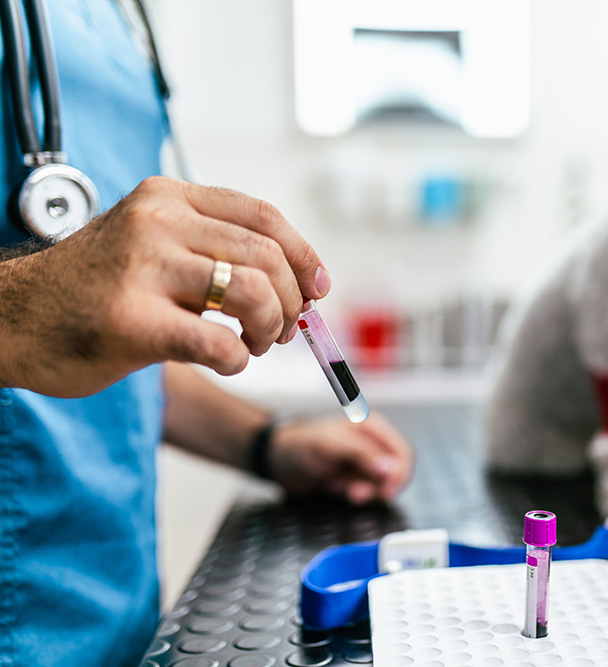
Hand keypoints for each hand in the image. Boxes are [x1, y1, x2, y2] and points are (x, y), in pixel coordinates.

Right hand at [0, 176, 330, 396]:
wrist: (11, 318)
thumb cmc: (94, 288)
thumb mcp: (152, 242)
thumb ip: (215, 248)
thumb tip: (302, 284)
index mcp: (168, 198)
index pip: (263, 216)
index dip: (303, 255)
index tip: (317, 288)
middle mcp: (157, 223)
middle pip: (266, 256)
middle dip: (291, 302)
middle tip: (283, 330)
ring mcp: (143, 270)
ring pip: (252, 293)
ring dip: (270, 328)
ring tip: (255, 343)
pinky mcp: (134, 323)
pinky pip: (221, 344)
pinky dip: (238, 359)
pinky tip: (226, 359)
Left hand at [268, 412, 412, 503]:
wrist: (277, 460)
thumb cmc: (300, 444)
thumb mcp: (331, 446)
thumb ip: (362, 453)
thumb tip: (389, 467)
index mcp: (373, 428)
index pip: (402, 453)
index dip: (399, 474)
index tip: (387, 491)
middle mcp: (373, 445)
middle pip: (395, 472)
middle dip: (378, 487)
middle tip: (356, 493)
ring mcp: (364, 463)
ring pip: (381, 485)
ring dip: (364, 492)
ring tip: (340, 488)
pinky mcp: (355, 478)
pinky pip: (367, 492)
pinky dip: (354, 495)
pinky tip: (335, 487)